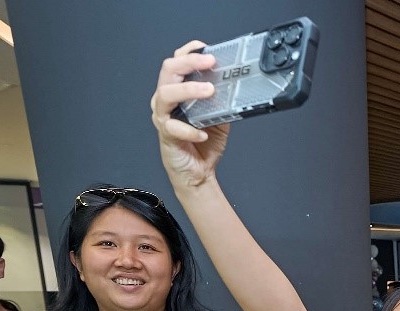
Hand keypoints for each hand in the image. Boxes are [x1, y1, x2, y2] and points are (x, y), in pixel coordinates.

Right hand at [151, 42, 229, 187]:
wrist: (199, 172)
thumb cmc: (204, 143)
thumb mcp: (219, 115)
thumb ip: (222, 100)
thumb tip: (236, 85)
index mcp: (178, 90)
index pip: (177, 62)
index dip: (189, 52)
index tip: (207, 49)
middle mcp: (166, 99)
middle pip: (168, 70)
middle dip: (189, 63)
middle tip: (210, 63)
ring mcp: (163, 116)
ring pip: (166, 93)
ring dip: (188, 89)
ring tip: (209, 91)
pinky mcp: (165, 134)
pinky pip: (172, 127)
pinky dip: (190, 129)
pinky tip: (203, 133)